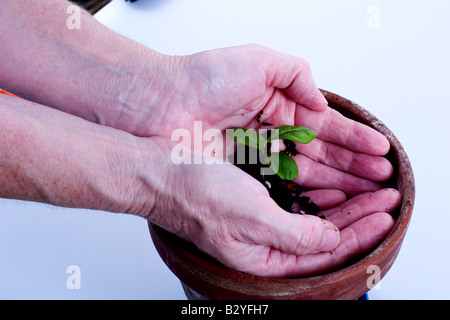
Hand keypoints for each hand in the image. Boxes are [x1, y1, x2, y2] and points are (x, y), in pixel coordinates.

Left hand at [139, 45, 392, 195]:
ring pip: (306, 172)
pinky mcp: (243, 175)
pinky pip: (281, 186)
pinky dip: (307, 193)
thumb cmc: (203, 79)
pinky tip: (330, 201)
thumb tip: (320, 101)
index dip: (353, 138)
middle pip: (321, 152)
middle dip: (353, 165)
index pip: (325, 124)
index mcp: (277, 104)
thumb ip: (296, 75)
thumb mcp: (258, 61)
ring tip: (367, 192)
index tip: (379, 149)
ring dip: (338, 182)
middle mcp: (270, 131)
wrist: (162, 105)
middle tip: (381, 178)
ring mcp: (258, 156)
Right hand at [147, 150, 400, 276]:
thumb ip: (296, 234)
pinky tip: (331, 181)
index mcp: (263, 257)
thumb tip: (330, 238)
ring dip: (341, 201)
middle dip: (358, 216)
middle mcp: (263, 242)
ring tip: (368, 188)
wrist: (161, 170)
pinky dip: (317, 190)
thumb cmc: (197, 194)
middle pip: (323, 234)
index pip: (323, 252)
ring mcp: (259, 220)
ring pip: (312, 215)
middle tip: (386, 198)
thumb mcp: (252, 217)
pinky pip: (295, 198)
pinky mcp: (254, 199)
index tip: (384, 214)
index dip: (358, 233)